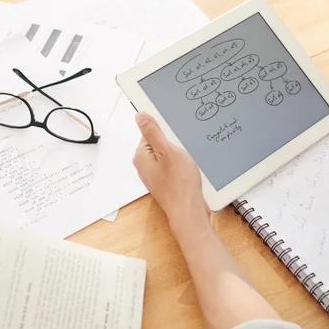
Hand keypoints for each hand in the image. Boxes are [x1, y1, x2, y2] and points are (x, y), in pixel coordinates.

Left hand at [133, 112, 209, 228]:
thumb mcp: (168, 151)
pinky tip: (189, 171)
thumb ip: (153, 132)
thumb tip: (140, 116)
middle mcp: (145, 166)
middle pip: (159, 144)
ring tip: (186, 162)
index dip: (164, 131)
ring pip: (168, 156)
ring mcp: (155, 176)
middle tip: (182, 151)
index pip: (149, 132)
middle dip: (173, 144)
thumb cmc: (179, 184)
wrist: (189, 212)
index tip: (175, 134)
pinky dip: (182, 166)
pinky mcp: (166, 183)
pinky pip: (173, 167)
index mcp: (141, 156)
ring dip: (179, 155)